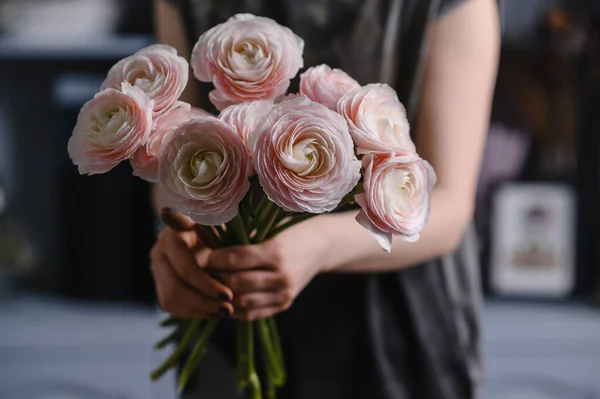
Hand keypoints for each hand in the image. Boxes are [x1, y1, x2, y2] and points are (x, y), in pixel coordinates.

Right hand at [150, 208, 233, 317]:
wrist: (210, 229)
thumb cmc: (222, 226)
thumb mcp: (224, 224)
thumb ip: (219, 230)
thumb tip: (214, 236)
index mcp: (174, 232)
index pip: (186, 266)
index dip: (206, 284)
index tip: (228, 295)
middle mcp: (160, 248)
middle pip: (176, 286)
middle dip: (204, 300)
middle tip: (229, 308)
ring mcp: (157, 266)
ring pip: (170, 298)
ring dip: (199, 309)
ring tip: (224, 311)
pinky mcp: (159, 281)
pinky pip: (170, 304)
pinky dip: (192, 311)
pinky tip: (213, 310)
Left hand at [207, 216, 330, 320]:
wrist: (322, 246)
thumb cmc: (291, 232)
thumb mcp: (269, 230)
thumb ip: (242, 240)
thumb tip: (207, 241)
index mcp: (276, 252)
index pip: (235, 258)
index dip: (215, 258)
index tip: (204, 254)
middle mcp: (281, 276)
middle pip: (236, 282)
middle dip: (214, 278)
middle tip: (200, 273)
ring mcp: (283, 294)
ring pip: (241, 302)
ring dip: (221, 296)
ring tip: (209, 287)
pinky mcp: (284, 305)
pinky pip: (252, 313)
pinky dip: (233, 309)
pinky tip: (223, 300)